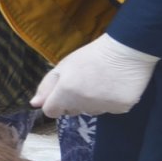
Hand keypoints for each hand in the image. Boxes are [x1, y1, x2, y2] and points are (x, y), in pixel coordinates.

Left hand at [30, 33, 158, 117]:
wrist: (127, 48)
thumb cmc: (92, 55)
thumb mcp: (64, 66)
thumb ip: (47, 86)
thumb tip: (34, 104)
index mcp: (65, 93)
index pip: (50, 112)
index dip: (54, 103)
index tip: (63, 94)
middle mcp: (83, 103)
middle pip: (72, 111)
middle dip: (73, 102)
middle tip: (86, 83)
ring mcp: (103, 107)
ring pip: (91, 111)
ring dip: (92, 102)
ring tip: (102, 83)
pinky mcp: (122, 107)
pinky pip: (110, 110)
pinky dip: (111, 101)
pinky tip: (115, 86)